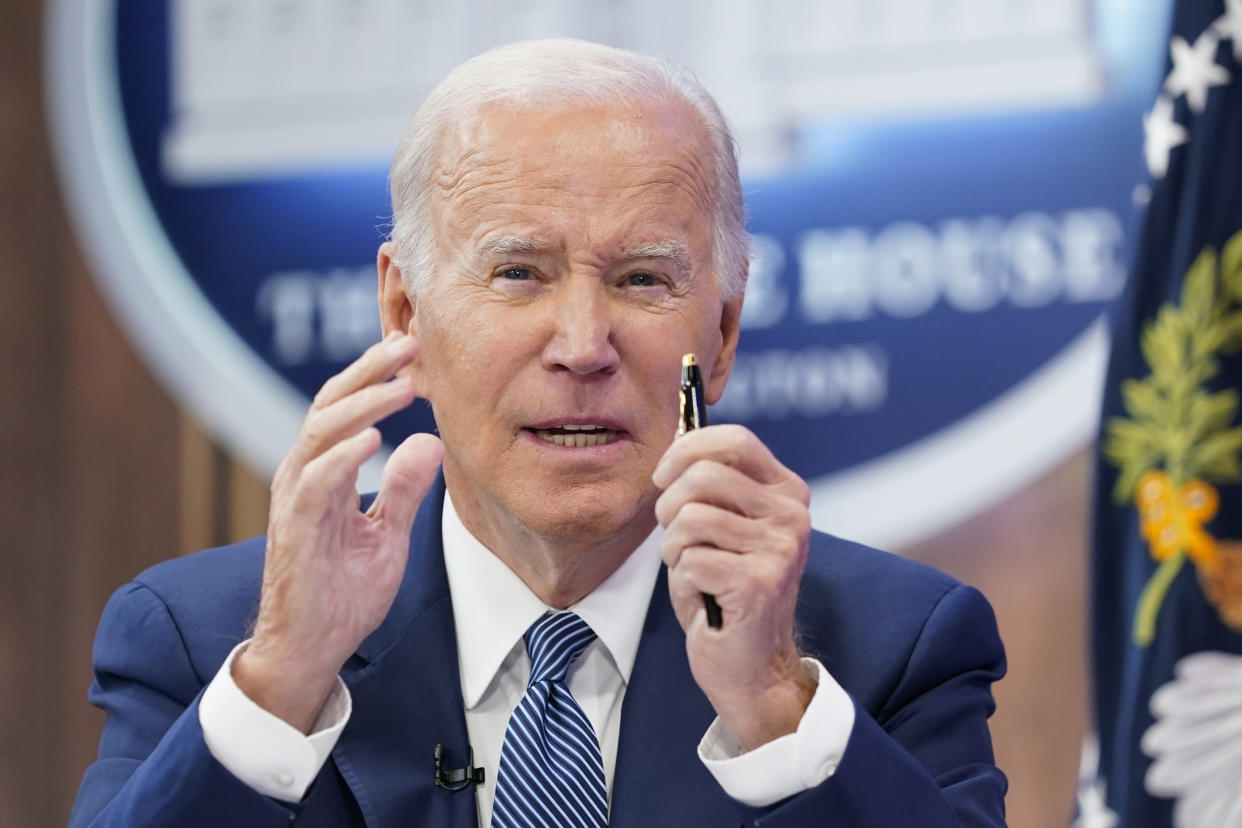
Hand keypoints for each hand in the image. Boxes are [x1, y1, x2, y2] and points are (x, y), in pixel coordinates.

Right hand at [233, 333, 442, 731]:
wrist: (310, 649)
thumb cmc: (342, 594)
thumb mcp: (387, 535)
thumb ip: (403, 488)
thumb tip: (429, 441)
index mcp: (324, 473)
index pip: (346, 408)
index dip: (375, 375)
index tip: (411, 349)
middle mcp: (304, 476)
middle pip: (331, 406)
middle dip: (368, 371)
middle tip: (407, 345)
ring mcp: (296, 500)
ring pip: (320, 433)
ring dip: (362, 404)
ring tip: (400, 385)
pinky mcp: (295, 529)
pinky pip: (316, 482)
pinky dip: (343, 455)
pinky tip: (373, 437)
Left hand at [652, 424, 815, 750]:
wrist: (751, 666)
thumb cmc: (725, 590)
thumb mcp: (721, 525)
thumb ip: (708, 484)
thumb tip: (675, 439)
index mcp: (786, 491)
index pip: (735, 439)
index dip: (686, 449)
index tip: (663, 477)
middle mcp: (792, 514)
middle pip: (704, 474)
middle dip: (669, 507)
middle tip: (676, 540)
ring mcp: (780, 548)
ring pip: (690, 518)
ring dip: (674, 550)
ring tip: (693, 572)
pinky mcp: (759, 582)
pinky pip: (689, 559)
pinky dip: (682, 581)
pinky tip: (704, 597)